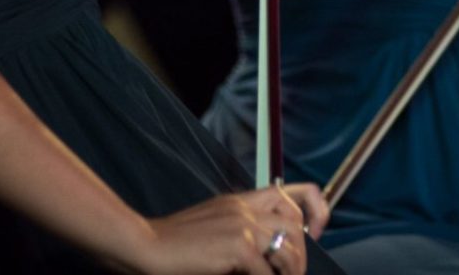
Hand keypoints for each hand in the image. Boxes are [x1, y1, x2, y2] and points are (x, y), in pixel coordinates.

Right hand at [135, 185, 308, 273]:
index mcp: (241, 200)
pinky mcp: (238, 246)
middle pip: (295, 223)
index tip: (313, 234)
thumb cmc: (174, 244)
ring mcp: (244, 224)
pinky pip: (267, 272)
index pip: (292, 193)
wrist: (145, 246)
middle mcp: (246, 207)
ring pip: (289, 248)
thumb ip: (242, 231)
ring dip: (291, 272)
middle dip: (301, 254)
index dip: (313, 211)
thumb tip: (269, 257)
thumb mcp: (214, 227)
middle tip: (293, 274)